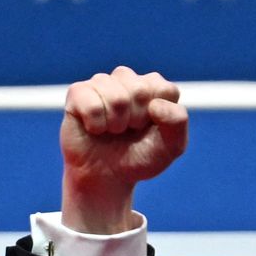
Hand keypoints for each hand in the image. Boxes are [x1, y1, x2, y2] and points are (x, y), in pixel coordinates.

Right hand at [59, 66, 188, 233]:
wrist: (108, 176)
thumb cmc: (140, 157)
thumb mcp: (172, 146)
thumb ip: (177, 122)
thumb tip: (156, 104)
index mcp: (155, 88)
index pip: (165, 90)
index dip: (157, 117)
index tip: (150, 128)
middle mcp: (129, 79)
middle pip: (140, 91)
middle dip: (136, 120)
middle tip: (129, 130)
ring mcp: (102, 83)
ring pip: (116, 98)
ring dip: (116, 124)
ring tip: (113, 129)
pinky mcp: (78, 92)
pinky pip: (91, 104)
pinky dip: (96, 125)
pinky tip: (95, 128)